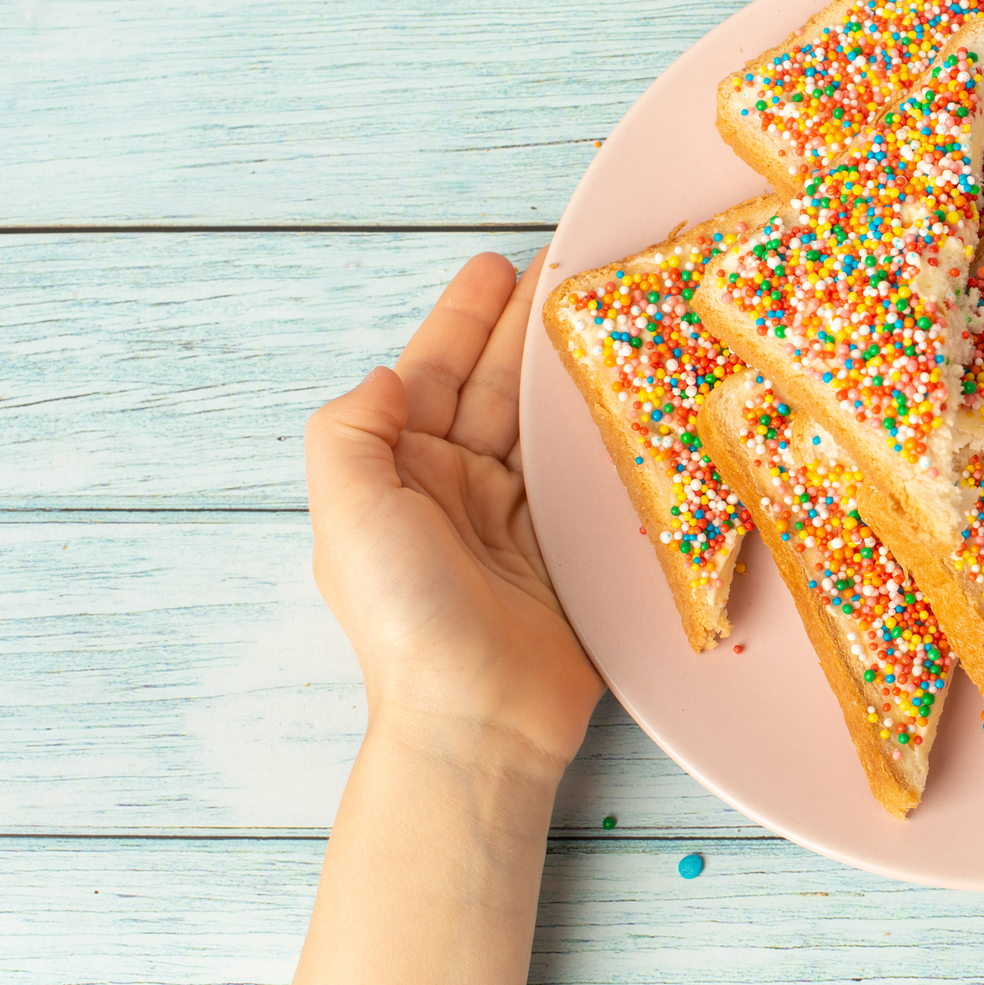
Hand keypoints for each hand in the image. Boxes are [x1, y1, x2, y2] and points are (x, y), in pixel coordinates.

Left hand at [304, 249, 602, 779]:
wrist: (479, 719)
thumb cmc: (407, 621)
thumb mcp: (348, 514)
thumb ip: (352, 431)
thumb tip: (388, 372)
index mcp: (398, 474)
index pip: (430, 373)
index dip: (465, 318)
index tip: (500, 265)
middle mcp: (455, 488)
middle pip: (495, 387)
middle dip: (527, 328)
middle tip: (572, 272)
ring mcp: (516, 518)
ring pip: (544, 424)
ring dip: (572, 371)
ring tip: (611, 316)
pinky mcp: (568, 549)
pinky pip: (588, 473)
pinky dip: (606, 432)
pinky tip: (635, 395)